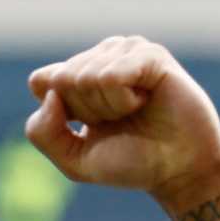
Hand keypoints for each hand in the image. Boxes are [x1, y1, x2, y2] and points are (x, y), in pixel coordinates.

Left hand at [25, 36, 219, 200]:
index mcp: (77, 76)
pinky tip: (145, 101)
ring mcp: (125, 50)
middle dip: (87, 113)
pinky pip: (111, 76)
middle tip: (119, 121)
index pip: (41, 81)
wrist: (178, 170)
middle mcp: (100, 56)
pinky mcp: (149, 54)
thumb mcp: (72, 159)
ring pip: (85, 77)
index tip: (90, 128)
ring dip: (108, 108)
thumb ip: (42, 132)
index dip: (61, 114)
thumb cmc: (130, 161)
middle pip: (62, 80)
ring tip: (135, 111)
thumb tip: (49, 94)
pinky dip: (123, 101)